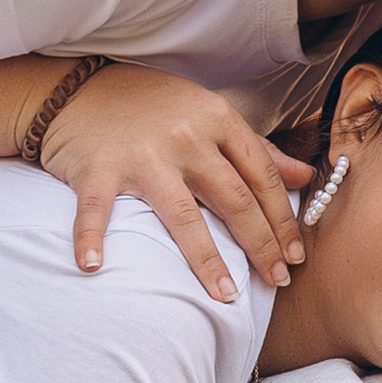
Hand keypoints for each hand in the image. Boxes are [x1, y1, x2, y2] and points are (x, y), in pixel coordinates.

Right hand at [34, 63, 312, 301]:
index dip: (283, 220)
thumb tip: (304, 177)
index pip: (262, 177)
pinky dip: (91, 237)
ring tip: (226, 296)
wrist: (77, 87)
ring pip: (183, 215)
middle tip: (278, 280)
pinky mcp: (98, 167)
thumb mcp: (209, 114)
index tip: (296, 256)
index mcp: (217, 120)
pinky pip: (97, 209)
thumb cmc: (150, 106)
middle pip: (234, 199)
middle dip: (261, 245)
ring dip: (206, 260)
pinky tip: (93, 266)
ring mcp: (143, 154)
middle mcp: (186, 136)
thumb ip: (255, 148)